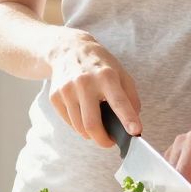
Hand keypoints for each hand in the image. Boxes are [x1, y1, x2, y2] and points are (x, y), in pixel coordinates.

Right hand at [47, 31, 140, 147]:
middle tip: (109, 142)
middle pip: (92, 124)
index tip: (135, 132)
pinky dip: (78, 125)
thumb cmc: (99, 65)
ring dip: (90, 134)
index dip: (128, 119)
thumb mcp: (121, 73)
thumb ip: (131, 98)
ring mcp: (67, 90)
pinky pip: (69, 122)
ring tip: (97, 126)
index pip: (118, 102)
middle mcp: (85, 83)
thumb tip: (133, 126)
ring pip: (79, 127)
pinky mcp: (55, 96)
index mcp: (106, 76)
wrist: (68, 50)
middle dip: (103, 140)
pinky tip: (83, 114)